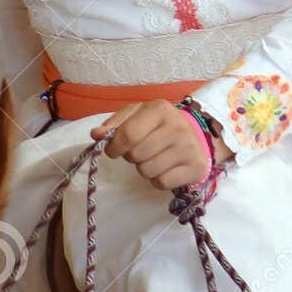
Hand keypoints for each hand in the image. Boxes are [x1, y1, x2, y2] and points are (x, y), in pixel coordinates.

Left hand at [90, 100, 231, 192]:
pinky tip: (166, 168)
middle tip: (141, 151)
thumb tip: (96, 134)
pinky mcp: (196, 167)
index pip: (128, 134)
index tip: (114, 150)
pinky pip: (161, 183)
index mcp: (160, 109)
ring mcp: (188, 147)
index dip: (114, 146)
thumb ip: (115, 124)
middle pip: (136, 155)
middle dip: (131, 157)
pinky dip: (158, 180)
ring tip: (154, 158)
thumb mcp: (137, 116)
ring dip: (144, 168)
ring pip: (147, 171)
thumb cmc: (159, 125)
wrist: (195, 136)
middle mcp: (177, 126)